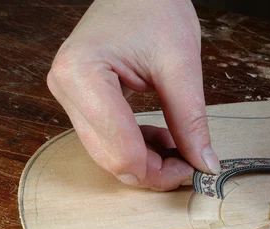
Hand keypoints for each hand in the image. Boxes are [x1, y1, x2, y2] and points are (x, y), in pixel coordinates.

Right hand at [47, 0, 219, 190]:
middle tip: (191, 164)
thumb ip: (191, 121)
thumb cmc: (155, 8)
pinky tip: (163, 137)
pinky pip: (109, 140)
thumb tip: (205, 165)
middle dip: (154, 171)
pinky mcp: (81, 99)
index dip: (160, 172)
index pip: (121, 151)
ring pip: (109, 154)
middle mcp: (65, 88)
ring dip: (147, 160)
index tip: (194, 170)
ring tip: (180, 145)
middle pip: (111, 159)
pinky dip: (138, 147)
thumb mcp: (181, 65)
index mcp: (82, 75)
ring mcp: (69, 95)